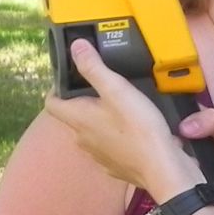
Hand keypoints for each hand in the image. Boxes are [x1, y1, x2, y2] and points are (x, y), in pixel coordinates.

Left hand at [47, 40, 198, 200]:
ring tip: (122, 107)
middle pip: (74, 117)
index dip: (56, 89)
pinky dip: (117, 138)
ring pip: (92, 133)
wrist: (161, 167)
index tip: (68, 79)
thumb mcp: (117, 90)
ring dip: (101, 120)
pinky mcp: (115, 166)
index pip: (52, 103)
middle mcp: (82, 139)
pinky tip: (134, 131)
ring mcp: (98, 155)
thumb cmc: (138, 127)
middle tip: (105, 87)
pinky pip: (110, 147)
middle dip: (85, 102)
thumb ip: (94, 67)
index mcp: (78, 119)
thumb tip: (75, 47)